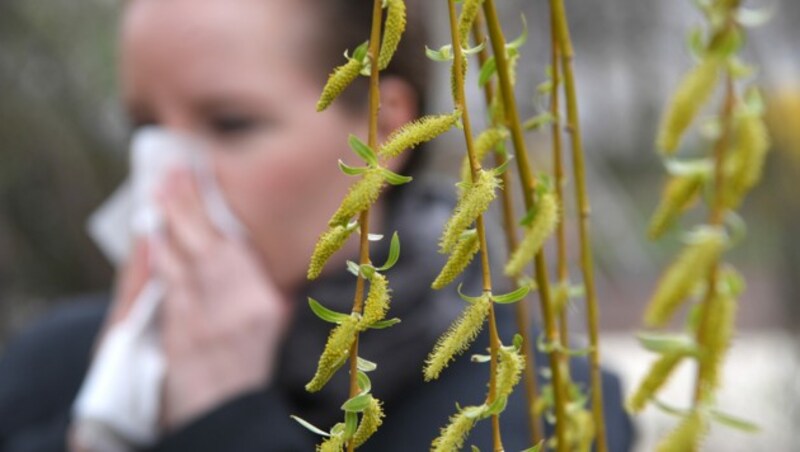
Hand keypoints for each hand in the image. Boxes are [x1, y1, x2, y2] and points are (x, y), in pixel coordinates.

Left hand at [151, 168, 290, 429]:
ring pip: (182, 259)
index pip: (235, 247)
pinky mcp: (178, 332)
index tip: (203, 181)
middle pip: (207, 244)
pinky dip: (158, 257)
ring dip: (168, 223)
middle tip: (172, 173)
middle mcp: (235, 306)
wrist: (225, 414)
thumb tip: (276, 269)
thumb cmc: (252, 372)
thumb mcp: (277, 332)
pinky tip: (152, 237)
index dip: (214, 211)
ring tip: (158, 192)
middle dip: (187, 205)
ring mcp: (203, 319)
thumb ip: (276, 298)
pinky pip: (167, 285)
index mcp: (264, 304)